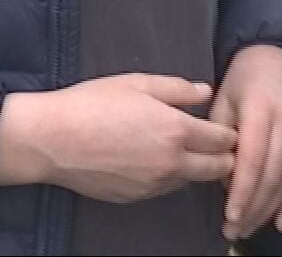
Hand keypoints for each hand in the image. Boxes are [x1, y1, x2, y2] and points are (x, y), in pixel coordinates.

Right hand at [0, 74, 236, 202]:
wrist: (52, 140)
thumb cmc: (92, 104)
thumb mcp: (137, 83)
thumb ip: (178, 89)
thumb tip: (205, 91)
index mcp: (177, 131)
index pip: (222, 139)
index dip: (229, 133)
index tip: (227, 128)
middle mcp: (171, 164)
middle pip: (217, 169)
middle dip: (224, 157)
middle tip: (218, 145)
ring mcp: (153, 185)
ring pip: (191, 181)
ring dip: (196, 169)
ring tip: (187, 152)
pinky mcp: (135, 198)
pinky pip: (163, 189)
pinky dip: (168, 177)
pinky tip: (155, 161)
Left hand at [213, 44, 281, 239]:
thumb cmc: (245, 76)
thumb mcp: (224, 96)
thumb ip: (220, 136)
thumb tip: (222, 178)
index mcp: (262, 109)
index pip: (253, 160)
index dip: (242, 193)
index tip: (230, 218)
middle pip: (273, 176)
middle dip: (253, 209)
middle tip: (234, 232)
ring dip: (270, 210)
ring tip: (250, 230)